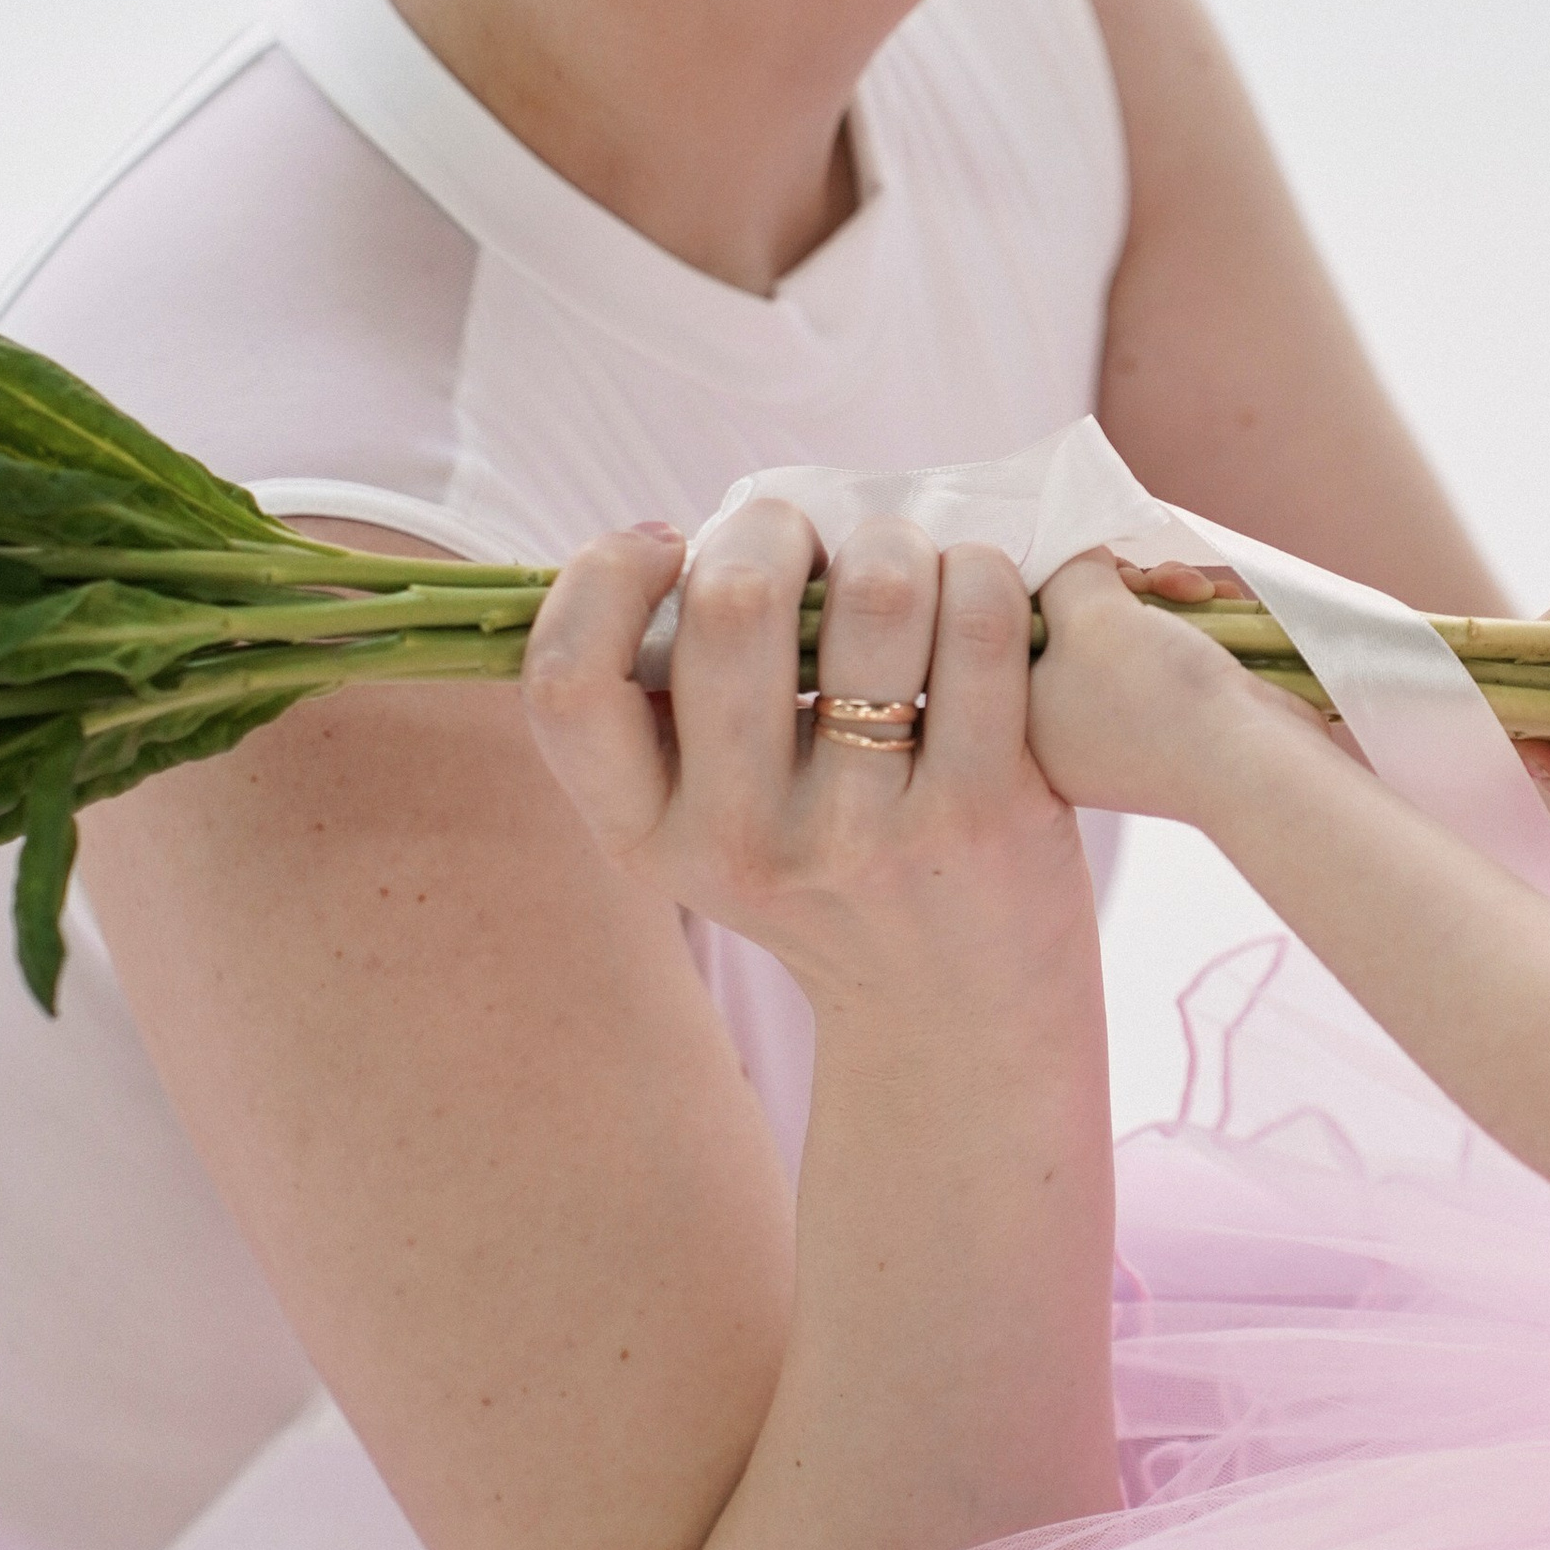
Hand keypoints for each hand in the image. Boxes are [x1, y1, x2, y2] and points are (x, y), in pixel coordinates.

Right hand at [521, 504, 1092, 1007]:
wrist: (956, 1022)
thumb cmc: (826, 876)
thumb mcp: (706, 828)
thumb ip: (671, 710)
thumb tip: (672, 542)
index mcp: (645, 834)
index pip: (566, 679)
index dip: (604, 576)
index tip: (666, 546)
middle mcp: (741, 845)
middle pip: (730, 603)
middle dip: (774, 527)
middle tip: (806, 540)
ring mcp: (865, 833)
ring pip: (874, 594)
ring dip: (891, 542)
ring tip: (899, 566)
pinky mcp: (983, 813)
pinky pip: (976, 625)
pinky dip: (978, 574)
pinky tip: (970, 596)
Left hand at [1028, 551, 1307, 821]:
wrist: (1258, 759)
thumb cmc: (1157, 693)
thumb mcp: (1088, 611)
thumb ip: (1066, 570)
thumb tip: (1080, 557)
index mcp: (1029, 723)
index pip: (1025, 629)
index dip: (1060, 583)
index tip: (1094, 566)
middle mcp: (1072, 732)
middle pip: (1082, 626)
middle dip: (1126, 587)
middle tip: (1154, 581)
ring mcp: (1131, 730)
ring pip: (1133, 631)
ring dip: (1167, 595)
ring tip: (1198, 590)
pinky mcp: (1182, 719)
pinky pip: (1172, 652)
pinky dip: (1195, 621)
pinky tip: (1218, 602)